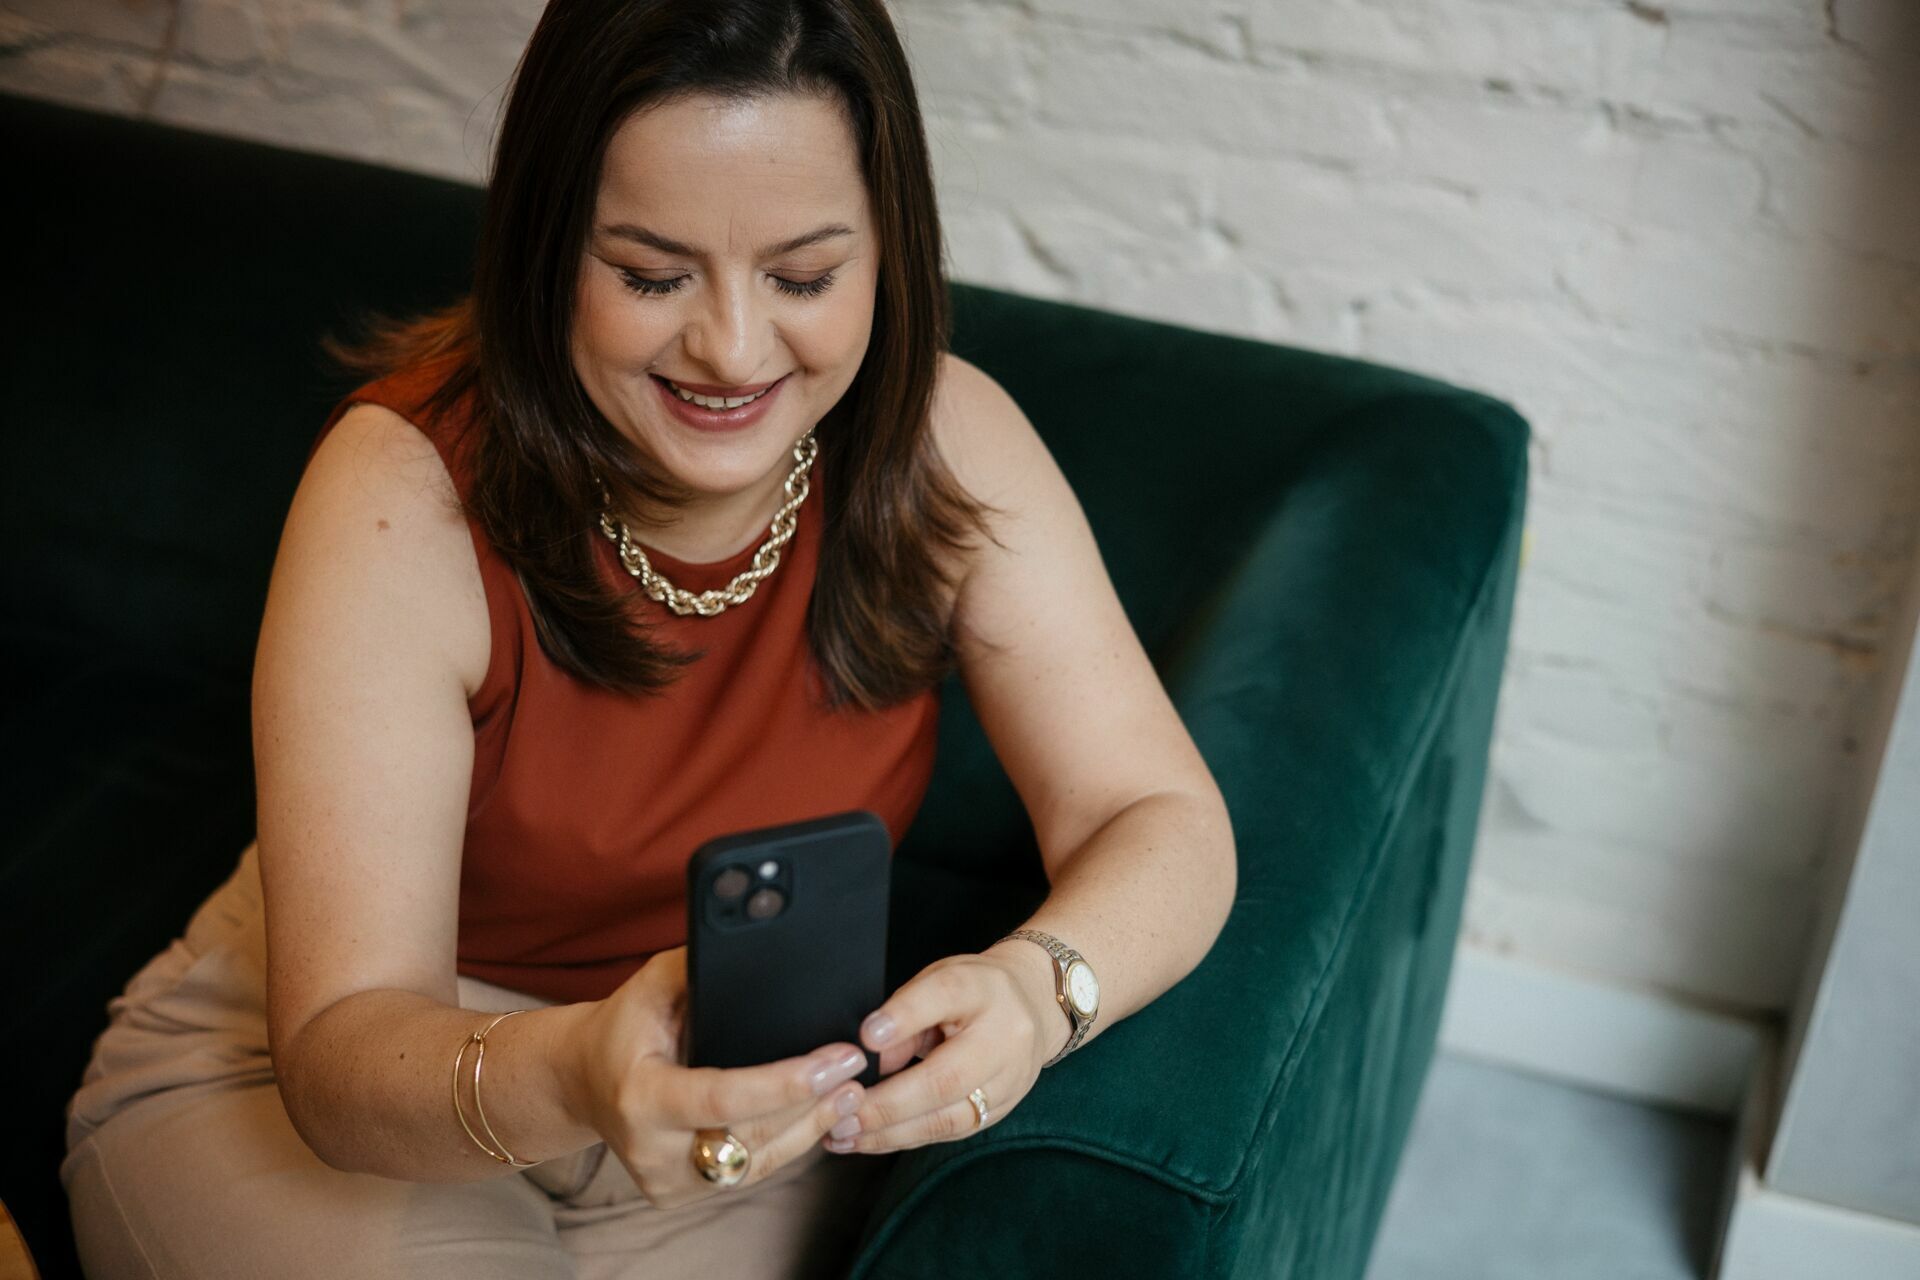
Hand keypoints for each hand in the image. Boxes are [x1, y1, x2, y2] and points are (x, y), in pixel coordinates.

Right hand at [560, 946, 871, 1208]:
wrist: (581, 1081)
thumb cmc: (625, 1025)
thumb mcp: (652, 984)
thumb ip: (701, 966)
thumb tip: (765, 940)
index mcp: (640, 1097)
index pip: (723, 1098)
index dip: (785, 1083)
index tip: (835, 1060)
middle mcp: (650, 1150)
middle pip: (751, 1134)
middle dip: (813, 1102)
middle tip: (858, 1068)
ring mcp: (666, 1181)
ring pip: (758, 1161)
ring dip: (812, 1126)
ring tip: (854, 1090)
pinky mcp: (681, 1194)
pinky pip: (749, 1172)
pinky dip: (790, 1143)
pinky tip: (824, 1116)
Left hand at [821, 942, 1069, 1155]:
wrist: (1033, 1006)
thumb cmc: (974, 990)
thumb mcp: (940, 979)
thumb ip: (906, 1012)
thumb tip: (873, 1056)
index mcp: (984, 990)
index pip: (945, 995)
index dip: (905, 1015)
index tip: (866, 1036)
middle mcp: (1005, 1039)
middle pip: (945, 1078)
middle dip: (886, 1104)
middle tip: (839, 1116)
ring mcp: (1008, 1082)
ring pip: (946, 1119)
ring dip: (889, 1133)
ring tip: (843, 1136)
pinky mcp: (1000, 1111)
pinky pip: (948, 1132)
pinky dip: (904, 1138)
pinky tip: (868, 1139)